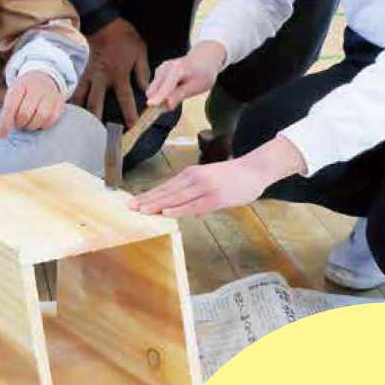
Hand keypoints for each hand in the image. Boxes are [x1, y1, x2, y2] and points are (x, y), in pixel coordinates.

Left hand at [0, 70, 64, 137]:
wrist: (43, 77)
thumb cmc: (24, 91)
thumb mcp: (14, 93)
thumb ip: (9, 109)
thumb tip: (4, 132)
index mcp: (21, 85)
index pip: (11, 106)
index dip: (5, 123)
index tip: (2, 135)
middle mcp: (37, 87)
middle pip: (26, 113)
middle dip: (20, 123)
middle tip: (18, 124)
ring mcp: (50, 93)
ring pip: (41, 116)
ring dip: (32, 125)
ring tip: (28, 124)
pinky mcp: (60, 101)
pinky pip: (53, 118)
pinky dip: (44, 125)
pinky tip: (39, 123)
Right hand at [73, 18, 149, 125]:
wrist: (102, 20)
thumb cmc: (123, 35)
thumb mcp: (140, 51)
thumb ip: (143, 72)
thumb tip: (147, 89)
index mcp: (119, 75)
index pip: (125, 100)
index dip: (129, 115)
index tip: (131, 127)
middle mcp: (102, 79)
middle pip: (97, 104)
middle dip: (97, 121)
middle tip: (97, 134)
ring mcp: (88, 74)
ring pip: (81, 97)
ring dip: (80, 112)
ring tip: (78, 125)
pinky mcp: (80, 68)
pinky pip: (74, 86)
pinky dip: (71, 97)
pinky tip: (68, 107)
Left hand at [130, 137, 306, 219]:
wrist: (254, 170)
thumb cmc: (235, 179)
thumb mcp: (214, 187)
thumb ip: (202, 201)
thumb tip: (195, 214)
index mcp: (191, 175)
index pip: (166, 187)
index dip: (150, 195)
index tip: (135, 202)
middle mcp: (193, 178)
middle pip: (166, 191)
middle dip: (147, 200)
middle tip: (130, 207)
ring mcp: (203, 187)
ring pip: (175, 197)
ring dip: (157, 204)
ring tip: (141, 210)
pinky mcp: (213, 196)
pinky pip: (191, 204)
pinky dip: (177, 208)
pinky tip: (166, 212)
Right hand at [146, 41, 226, 110]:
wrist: (203, 59)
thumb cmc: (202, 74)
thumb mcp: (195, 87)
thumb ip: (179, 95)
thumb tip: (166, 105)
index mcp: (177, 69)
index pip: (166, 86)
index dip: (158, 96)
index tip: (150, 105)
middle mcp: (166, 67)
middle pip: (155, 88)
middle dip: (158, 100)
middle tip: (172, 105)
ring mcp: (161, 69)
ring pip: (154, 89)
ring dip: (160, 97)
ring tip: (178, 94)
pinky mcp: (158, 72)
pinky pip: (156, 87)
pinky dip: (161, 93)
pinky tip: (175, 89)